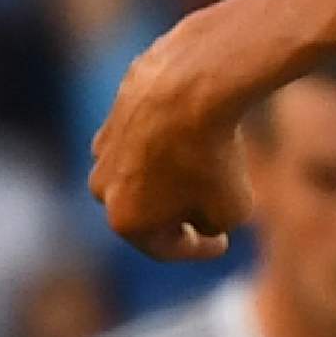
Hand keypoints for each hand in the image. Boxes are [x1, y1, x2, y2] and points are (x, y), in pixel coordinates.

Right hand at [90, 19, 260, 257]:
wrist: (188, 87)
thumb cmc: (213, 156)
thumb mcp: (233, 211)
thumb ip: (213, 225)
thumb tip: (201, 217)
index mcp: (124, 222)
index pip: (167, 248)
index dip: (200, 249)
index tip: (224, 244)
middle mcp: (102, 189)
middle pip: (145, 213)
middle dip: (176, 218)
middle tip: (205, 217)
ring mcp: (103, 150)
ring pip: (141, 175)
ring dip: (168, 181)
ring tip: (201, 174)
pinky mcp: (112, 117)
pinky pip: (143, 142)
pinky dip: (164, 146)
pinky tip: (191, 139)